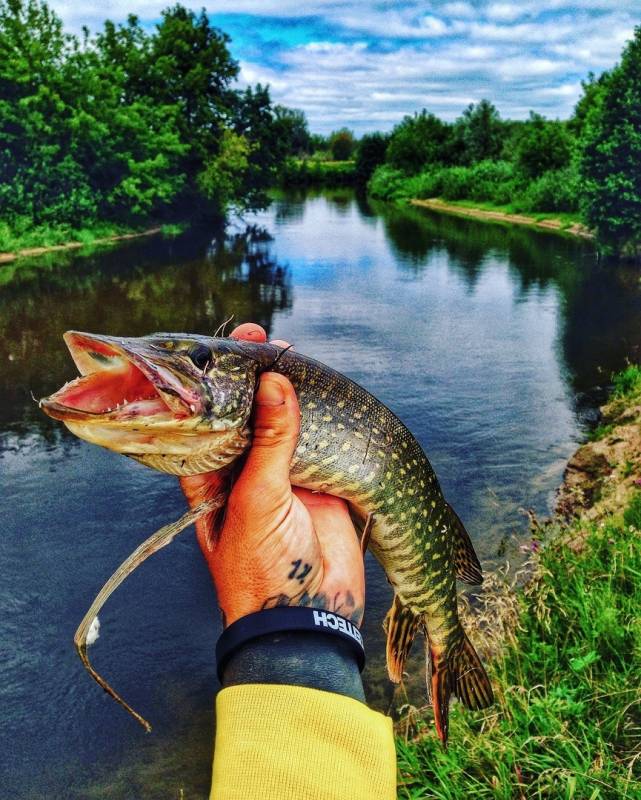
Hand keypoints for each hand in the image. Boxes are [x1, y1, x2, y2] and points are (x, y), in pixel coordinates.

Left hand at [180, 323, 364, 627]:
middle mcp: (245, 475)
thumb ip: (270, 442)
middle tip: (271, 343)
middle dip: (259, 381)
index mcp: (213, 478)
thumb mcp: (258, 501)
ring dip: (293, 396)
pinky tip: (328, 394)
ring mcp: (285, 480)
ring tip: (298, 357)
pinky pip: (320, 446)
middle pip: (251, 416)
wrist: (310, 621)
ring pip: (287, 427)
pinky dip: (324, 422)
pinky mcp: (320, 488)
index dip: (217, 383)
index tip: (233, 348)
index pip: (208, 419)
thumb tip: (276, 383)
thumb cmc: (261, 570)